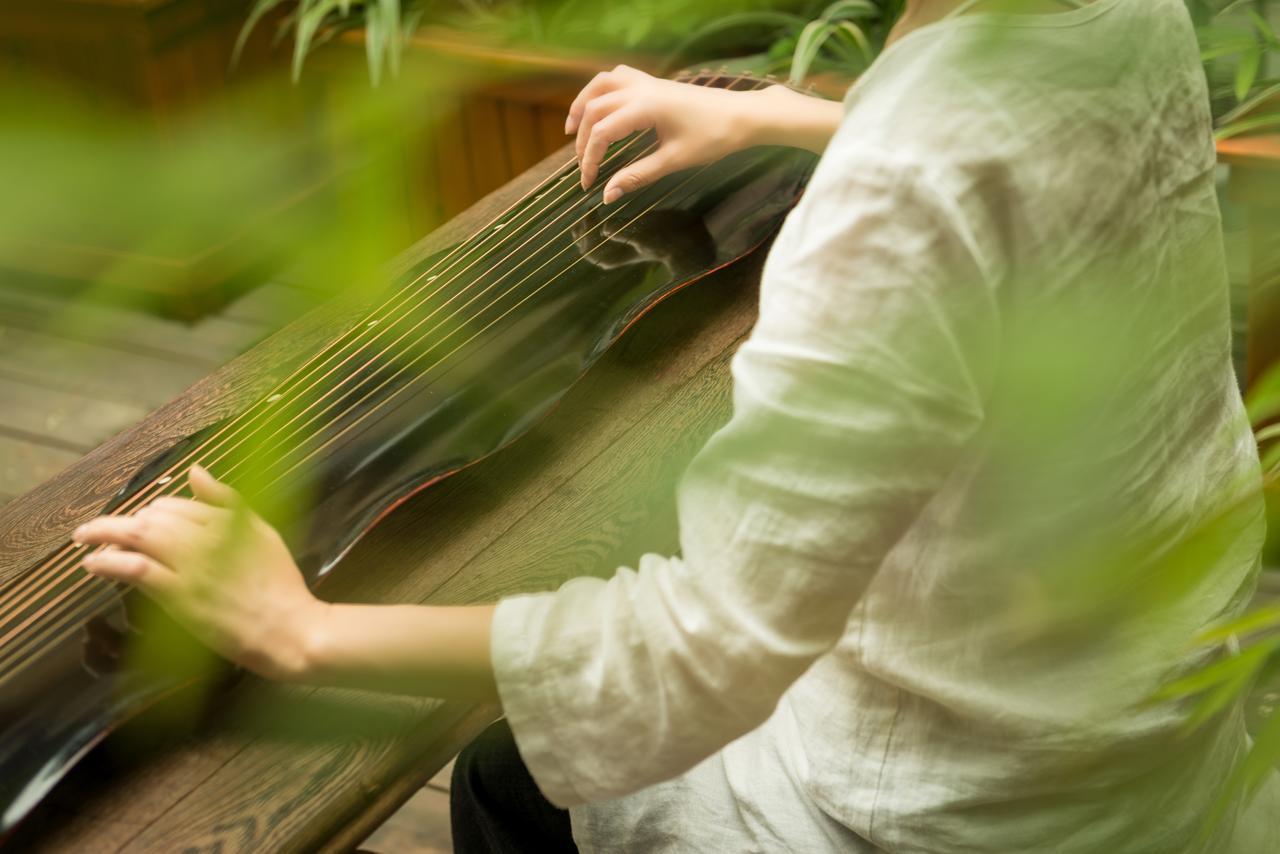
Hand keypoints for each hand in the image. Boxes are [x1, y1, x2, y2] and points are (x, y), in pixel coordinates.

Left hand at [73, 466, 325, 680]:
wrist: (289, 629)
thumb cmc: (281, 584)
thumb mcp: (264, 532)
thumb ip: (229, 502)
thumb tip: (195, 471)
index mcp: (227, 521)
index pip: (177, 505)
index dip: (152, 512)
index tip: (140, 523)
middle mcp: (206, 537)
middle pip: (151, 517)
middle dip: (121, 521)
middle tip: (99, 530)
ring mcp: (192, 566)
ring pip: (139, 537)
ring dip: (104, 534)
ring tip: (84, 538)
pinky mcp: (181, 595)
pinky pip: (136, 570)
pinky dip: (109, 562)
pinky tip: (92, 564)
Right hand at [567, 66, 843, 203]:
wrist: (743, 116)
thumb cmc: (714, 138)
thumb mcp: (675, 161)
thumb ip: (638, 176)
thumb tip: (609, 195)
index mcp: (645, 107)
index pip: (602, 132)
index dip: (590, 160)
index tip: (589, 185)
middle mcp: (641, 89)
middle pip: (595, 109)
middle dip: (583, 139)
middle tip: (583, 167)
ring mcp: (648, 82)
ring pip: (601, 85)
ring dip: (582, 105)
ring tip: (572, 129)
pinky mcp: (655, 83)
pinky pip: (618, 77)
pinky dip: (601, 90)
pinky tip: (600, 106)